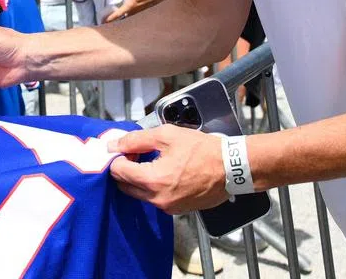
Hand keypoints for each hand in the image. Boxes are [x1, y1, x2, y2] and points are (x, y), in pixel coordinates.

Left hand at [104, 0, 179, 22]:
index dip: (110, 18)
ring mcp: (143, 8)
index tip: (103, 22)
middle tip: (109, 18)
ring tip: (118, 12)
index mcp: (132, 6)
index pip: (118, 14)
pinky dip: (131, 9)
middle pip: (124, 16)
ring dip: (124, 14)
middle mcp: (137, 9)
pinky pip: (136, 10)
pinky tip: (131, 4)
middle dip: (117, 17)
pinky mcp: (147, 5)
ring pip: (131, 14)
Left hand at [107, 125, 227, 213]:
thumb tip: (115, 145)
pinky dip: (153, 187)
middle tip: (136, 153)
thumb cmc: (203, 150)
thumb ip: (137, 140)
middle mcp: (158, 199)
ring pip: (139, 194)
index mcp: (153, 180)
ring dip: (139, 178)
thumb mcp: (167, 135)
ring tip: (153, 161)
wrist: (230, 168)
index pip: (118, 171)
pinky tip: (165, 172)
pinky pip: (155, 199)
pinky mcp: (177, 210)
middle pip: (125, 185)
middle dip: (125, 169)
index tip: (124, 148)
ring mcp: (168, 207)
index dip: (117, 157)